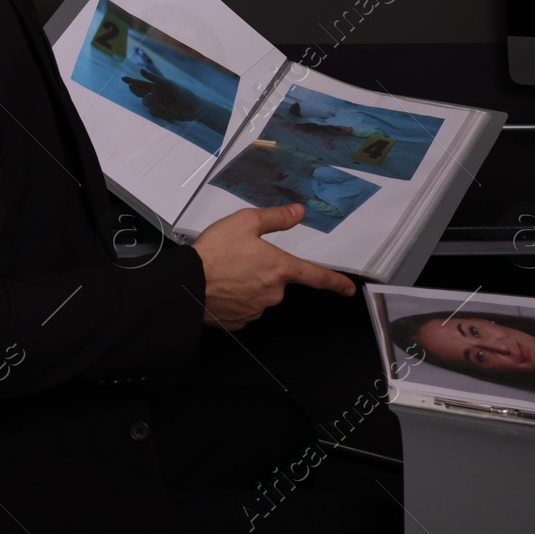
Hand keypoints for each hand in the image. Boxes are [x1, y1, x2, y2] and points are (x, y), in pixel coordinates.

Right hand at [122, 69, 201, 122]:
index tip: (123, 79)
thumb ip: (154, 78)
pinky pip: (153, 112)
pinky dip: (157, 110)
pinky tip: (163, 109)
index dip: (132, 81)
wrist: (193, 108)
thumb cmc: (182, 93)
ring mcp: (158, 104)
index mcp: (157, 86)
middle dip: (136, 91)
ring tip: (154, 100)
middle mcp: (156, 95)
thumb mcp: (168, 84)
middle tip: (133, 88)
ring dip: (148, 100)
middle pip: (141, 93)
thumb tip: (140, 71)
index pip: (142, 83)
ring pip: (145, 103)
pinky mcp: (161, 114)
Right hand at [191, 204, 356, 330]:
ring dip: (249, 283)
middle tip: (240, 258)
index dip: (336, 283)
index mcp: (280, 268)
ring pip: (261, 293)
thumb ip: (276, 218)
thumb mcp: (245, 222)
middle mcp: (273, 293)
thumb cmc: (213, 254)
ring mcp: (257, 309)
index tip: (348, 289)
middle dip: (264, 269)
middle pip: (278, 280)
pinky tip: (222, 286)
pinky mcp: (240, 321)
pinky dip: (237, 297)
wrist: (186, 285)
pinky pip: (245, 307)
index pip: (317, 277)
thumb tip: (297, 213)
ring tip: (227, 271)